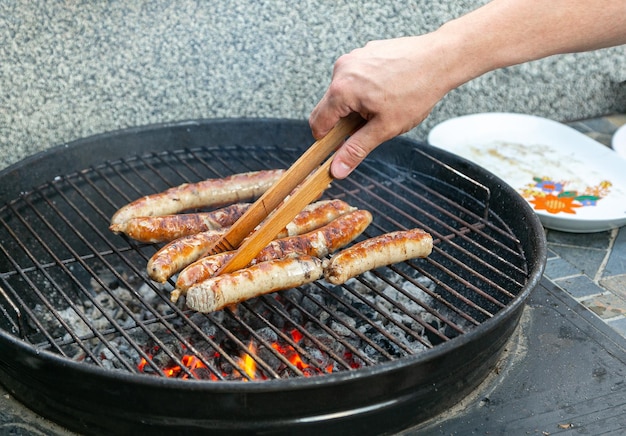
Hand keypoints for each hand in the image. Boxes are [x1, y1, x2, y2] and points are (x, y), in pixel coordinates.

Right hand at [309, 35, 453, 178]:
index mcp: (342, 90)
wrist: (439, 59)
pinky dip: (365, 88)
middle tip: (371, 125)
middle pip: (329, 106)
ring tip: (384, 105)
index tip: (339, 147)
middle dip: (344, 121)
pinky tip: (387, 90)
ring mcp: (353, 58)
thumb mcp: (385, 128)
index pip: (318, 122)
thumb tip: (337, 169)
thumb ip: (356, 149)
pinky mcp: (365, 51)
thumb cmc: (416, 91)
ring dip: (356, 104)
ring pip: (343, 91)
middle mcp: (342, 70)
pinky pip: (355, 77)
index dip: (326, 140)